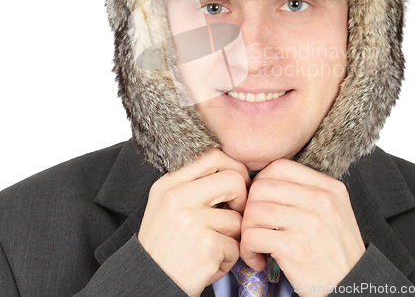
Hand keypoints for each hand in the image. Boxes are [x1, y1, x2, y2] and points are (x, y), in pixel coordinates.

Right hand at [138, 149, 249, 296]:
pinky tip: (209, 264)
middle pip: (233, 179)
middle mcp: (178, 197)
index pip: (213, 156)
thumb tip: (233, 172)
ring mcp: (192, 220)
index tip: (236, 185)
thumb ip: (193, 186)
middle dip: (241, 198)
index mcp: (169, 184)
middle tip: (233, 215)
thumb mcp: (167, 205)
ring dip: (232, 238)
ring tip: (212, 248)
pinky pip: (236, 246)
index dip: (233, 168)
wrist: (148, 284)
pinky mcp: (206, 245)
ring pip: (237, 218)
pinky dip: (228, 259)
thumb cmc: (164, 246)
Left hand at [240, 159, 364, 295]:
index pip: (280, 166)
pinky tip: (258, 259)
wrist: (353, 286)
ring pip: (253, 211)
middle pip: (262, 187)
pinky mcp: (294, 247)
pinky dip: (248, 250)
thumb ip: (306, 192)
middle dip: (249, 207)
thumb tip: (266, 183)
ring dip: (247, 230)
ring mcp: (308, 222)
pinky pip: (253, 237)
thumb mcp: (334, 210)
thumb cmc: (336, 250)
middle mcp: (320, 199)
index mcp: (328, 187)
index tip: (260, 200)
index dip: (262, 181)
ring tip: (255, 244)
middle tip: (254, 225)